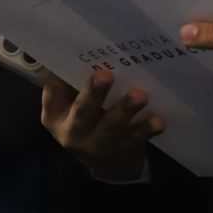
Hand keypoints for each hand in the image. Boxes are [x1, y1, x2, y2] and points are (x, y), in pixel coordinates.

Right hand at [41, 69, 163, 180]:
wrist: (108, 164)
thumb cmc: (87, 120)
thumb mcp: (70, 108)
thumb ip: (73, 85)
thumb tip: (83, 48)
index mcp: (55, 116)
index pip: (53, 93)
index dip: (61, 78)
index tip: (76, 60)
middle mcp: (73, 132)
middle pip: (83, 112)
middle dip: (94, 93)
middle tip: (105, 76)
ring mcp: (98, 144)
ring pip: (112, 126)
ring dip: (126, 110)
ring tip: (140, 96)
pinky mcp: (123, 149)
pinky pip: (136, 139)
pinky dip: (147, 129)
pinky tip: (158, 120)